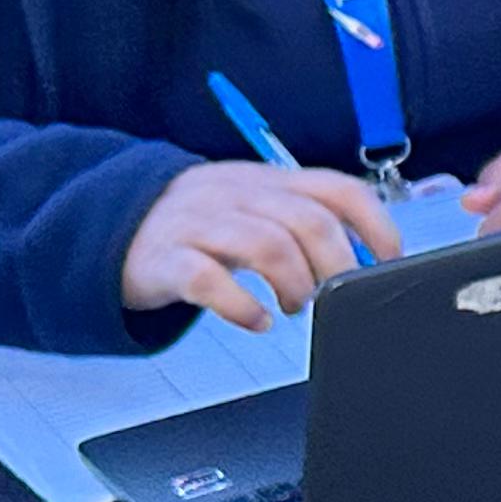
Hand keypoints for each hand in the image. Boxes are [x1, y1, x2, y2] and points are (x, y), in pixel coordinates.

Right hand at [122, 159, 402, 331]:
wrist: (110, 229)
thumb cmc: (201, 229)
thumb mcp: (256, 211)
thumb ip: (307, 225)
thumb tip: (369, 258)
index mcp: (267, 180)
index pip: (337, 189)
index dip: (375, 225)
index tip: (390, 260)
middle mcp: (235, 194)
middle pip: (308, 221)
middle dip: (336, 266)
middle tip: (332, 295)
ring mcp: (196, 223)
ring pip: (266, 245)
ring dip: (296, 285)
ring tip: (296, 307)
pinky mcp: (163, 260)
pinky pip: (207, 280)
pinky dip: (241, 306)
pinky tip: (256, 320)